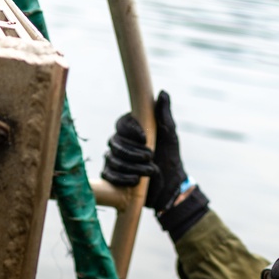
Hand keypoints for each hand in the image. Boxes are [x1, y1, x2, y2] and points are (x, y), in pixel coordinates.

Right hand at [101, 90, 186, 212]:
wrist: (169, 186)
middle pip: (116, 142)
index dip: (131, 130)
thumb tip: (163, 93)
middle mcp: (120, 142)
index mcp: (132, 129)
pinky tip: (136, 181)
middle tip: (151, 157)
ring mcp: (114, 159)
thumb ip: (164, 114)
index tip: (145, 138)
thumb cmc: (170, 157)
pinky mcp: (112, 175)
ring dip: (132, 166)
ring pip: (113, 159)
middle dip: (134, 152)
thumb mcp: (169, 135)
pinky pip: (108, 174)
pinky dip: (122, 178)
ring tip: (149, 171)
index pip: (121, 123)